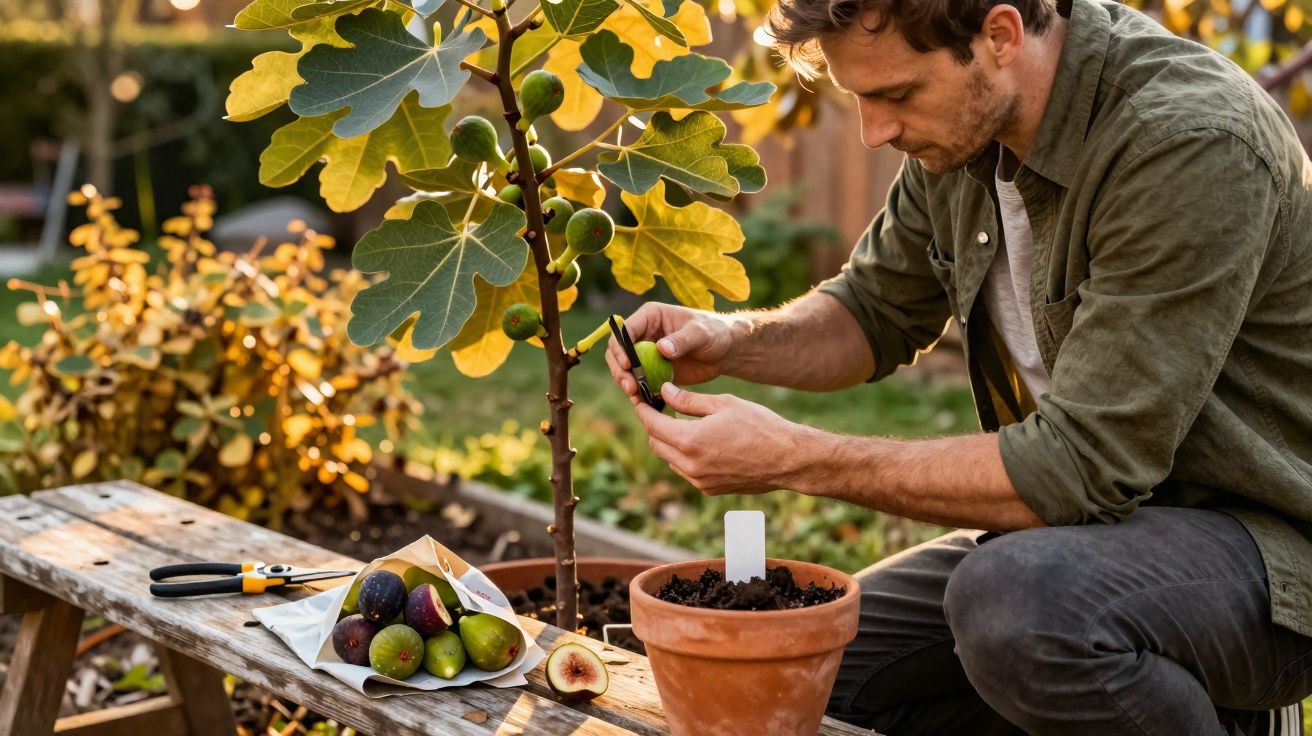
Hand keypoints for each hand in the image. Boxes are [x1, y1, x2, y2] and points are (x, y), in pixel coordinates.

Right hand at [605, 302, 737, 406]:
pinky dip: (638, 392)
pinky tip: (642, 402)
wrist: (725, 351)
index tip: (627, 365)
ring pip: (624, 368)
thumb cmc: (715, 332)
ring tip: (635, 396)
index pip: (625, 330)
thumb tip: (661, 348)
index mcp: (650, 316)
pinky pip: (638, 381)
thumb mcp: (701, 332)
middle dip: (620, 369)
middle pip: (618, 351)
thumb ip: (682, 340)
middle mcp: (643, 333)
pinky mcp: (652, 370)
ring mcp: (646, 353)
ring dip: (625, 382)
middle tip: (630, 387)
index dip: (621, 347)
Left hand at [635, 382, 811, 495]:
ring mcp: (699, 481)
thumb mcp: (723, 404)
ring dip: (670, 442)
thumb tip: (664, 391)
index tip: (641, 399)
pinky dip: (685, 456)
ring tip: (684, 424)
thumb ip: (689, 400)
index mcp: (689, 440)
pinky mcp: (709, 489)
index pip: (652, 424)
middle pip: (656, 443)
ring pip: (670, 459)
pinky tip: (702, 442)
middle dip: (655, 425)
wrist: (787, 459)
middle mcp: (689, 465)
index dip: (644, 409)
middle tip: (663, 408)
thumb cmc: (760, 426)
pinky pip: (686, 471)